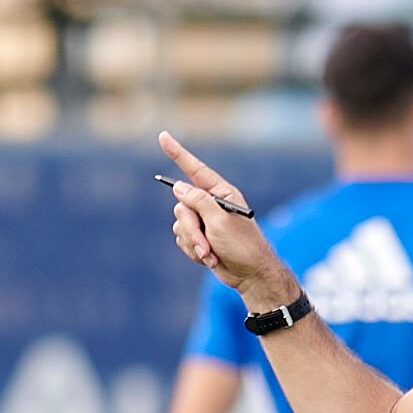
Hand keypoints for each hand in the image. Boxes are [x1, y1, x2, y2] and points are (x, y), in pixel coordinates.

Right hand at [159, 132, 292, 307]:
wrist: (250, 276)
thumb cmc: (243, 246)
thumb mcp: (221, 221)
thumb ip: (199, 201)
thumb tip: (178, 186)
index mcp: (222, 193)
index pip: (195, 169)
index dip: (177, 153)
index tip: (163, 136)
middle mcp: (211, 204)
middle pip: (182, 206)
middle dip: (192, 230)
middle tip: (206, 246)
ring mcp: (204, 220)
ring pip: (180, 225)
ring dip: (194, 243)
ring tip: (212, 255)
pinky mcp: (200, 236)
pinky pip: (182, 239)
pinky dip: (193, 251)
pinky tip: (209, 258)